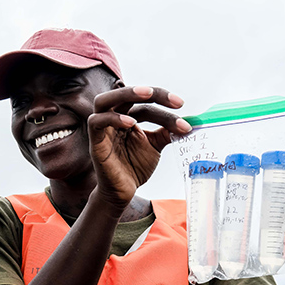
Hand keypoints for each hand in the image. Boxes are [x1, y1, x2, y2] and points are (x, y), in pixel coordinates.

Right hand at [88, 86, 190, 212]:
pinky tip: (131, 123)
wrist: (123, 192)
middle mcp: (114, 118)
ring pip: (104, 101)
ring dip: (126, 94)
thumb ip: (166, 132)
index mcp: (128, 116)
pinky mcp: (95, 142)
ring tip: (148, 95)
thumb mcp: (155, 146)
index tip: (183, 106)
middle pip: (126, 94)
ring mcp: (102, 129)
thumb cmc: (135, 167)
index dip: (165, 102)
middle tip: (174, 100)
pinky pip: (96, 122)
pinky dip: (113, 119)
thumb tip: (189, 121)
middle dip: (152, 93)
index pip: (145, 103)